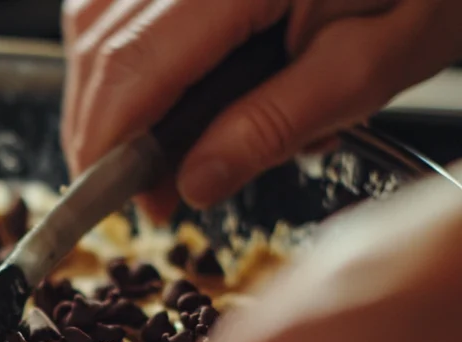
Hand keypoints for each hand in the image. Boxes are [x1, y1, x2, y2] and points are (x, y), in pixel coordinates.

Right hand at [62, 0, 461, 209]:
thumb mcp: (368, 65)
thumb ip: (274, 124)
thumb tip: (195, 182)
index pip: (131, 67)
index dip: (110, 145)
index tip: (130, 202)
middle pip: (99, 44)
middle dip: (102, 131)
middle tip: (146, 191)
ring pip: (93, 22)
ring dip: (104, 94)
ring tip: (148, 145)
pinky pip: (111, 3)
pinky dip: (115, 54)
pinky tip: (146, 88)